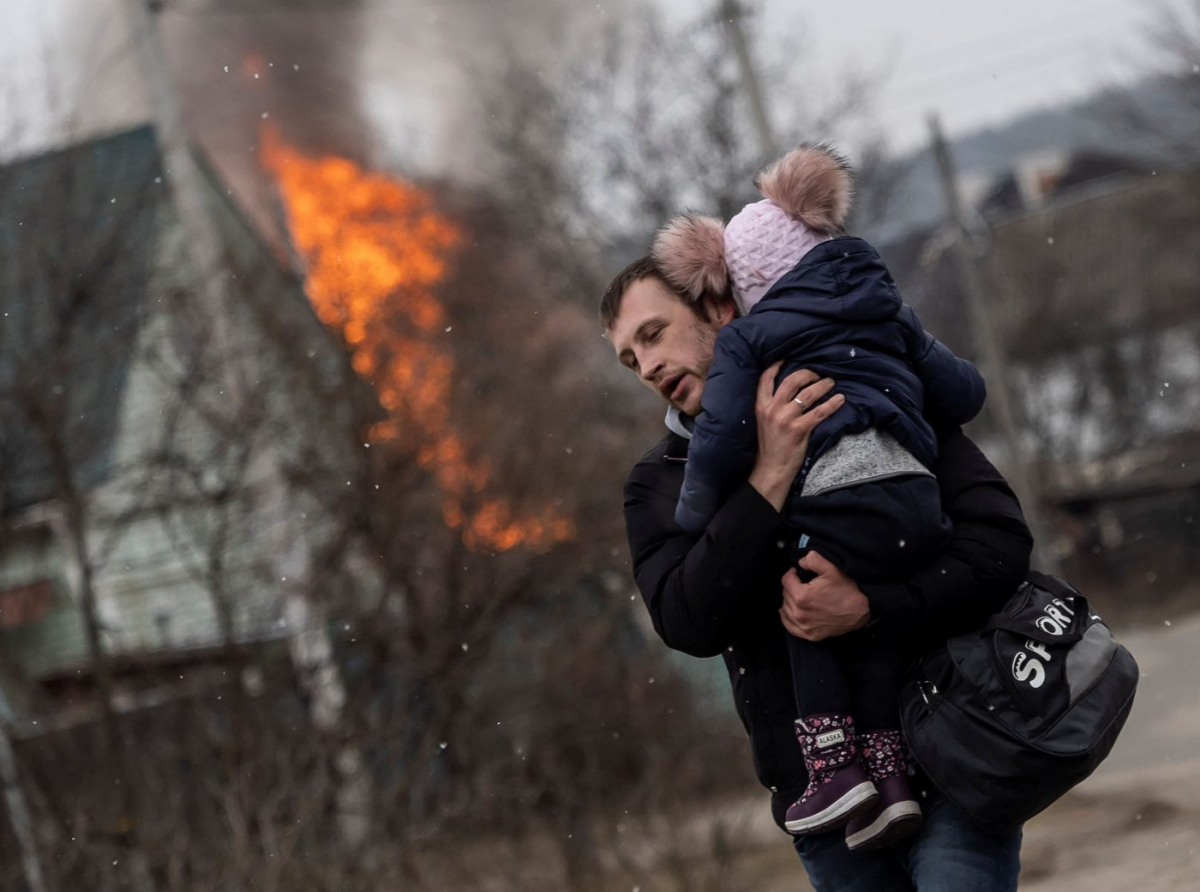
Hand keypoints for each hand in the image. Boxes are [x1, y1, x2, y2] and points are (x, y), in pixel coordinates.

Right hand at [748, 365, 844, 511]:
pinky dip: (832, 404)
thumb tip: (791, 391)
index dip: (776, 365)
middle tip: (818, 374)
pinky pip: (820, 412)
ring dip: (822, 386)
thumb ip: (773, 406)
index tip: (787, 357)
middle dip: (807, 373)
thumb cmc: (770, 446)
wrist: (771, 469)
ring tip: (831, 383)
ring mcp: (785, 419)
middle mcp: (771, 409)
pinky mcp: (799, 430)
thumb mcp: (764, 421)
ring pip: (808, 394)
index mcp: (761, 406)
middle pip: (791, 381)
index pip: (766, 379)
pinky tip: (840, 400)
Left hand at [779, 551, 869, 640]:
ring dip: (789, 600)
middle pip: (785, 594)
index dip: (792, 573)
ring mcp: (803, 626)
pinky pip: (789, 626)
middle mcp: (799, 613)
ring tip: (800, 595)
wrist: (861, 611)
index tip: (799, 573)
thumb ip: (812, 560)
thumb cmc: (847, 590)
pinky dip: (788, 618)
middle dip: (792, 586)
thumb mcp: (831, 568)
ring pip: (785, 609)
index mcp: (802, 596)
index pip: (786, 580)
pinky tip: (790, 612)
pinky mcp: (809, 635)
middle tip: (802, 583)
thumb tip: (800, 561)